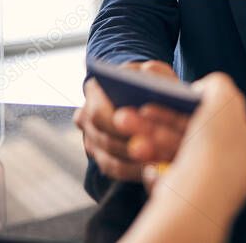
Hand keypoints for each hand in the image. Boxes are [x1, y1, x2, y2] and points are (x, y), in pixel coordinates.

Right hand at [74, 60, 185, 181]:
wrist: (141, 97)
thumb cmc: (149, 83)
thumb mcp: (153, 71)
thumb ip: (153, 72)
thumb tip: (149, 75)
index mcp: (95, 90)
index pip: (98, 111)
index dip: (117, 122)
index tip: (139, 126)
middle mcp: (86, 116)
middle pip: (104, 138)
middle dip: (129, 147)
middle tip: (153, 151)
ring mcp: (92, 140)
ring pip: (109, 159)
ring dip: (135, 164)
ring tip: (159, 165)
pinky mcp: (103, 158)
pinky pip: (116, 171)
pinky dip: (135, 173)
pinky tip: (156, 174)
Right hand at [145, 73, 245, 218]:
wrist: (199, 196)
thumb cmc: (216, 146)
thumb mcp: (224, 98)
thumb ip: (218, 85)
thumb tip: (204, 88)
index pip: (218, 116)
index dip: (188, 104)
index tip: (165, 97)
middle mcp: (235, 167)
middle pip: (191, 134)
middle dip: (160, 120)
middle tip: (132, 112)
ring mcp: (212, 186)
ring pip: (175, 153)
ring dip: (149, 136)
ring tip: (124, 124)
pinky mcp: (189, 203)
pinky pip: (166, 176)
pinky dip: (152, 163)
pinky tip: (141, 155)